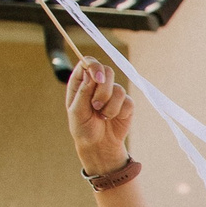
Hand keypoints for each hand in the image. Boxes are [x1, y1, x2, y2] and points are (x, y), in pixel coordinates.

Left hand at [64, 60, 134, 177]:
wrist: (99, 145)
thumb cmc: (83, 128)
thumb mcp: (77, 112)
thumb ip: (83, 92)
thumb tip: (92, 75)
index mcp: (81, 82)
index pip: (88, 62)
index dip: (94, 67)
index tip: (98, 80)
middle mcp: (98, 84)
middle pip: (107, 72)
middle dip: (103, 90)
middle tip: (96, 105)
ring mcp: (113, 93)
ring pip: (118, 89)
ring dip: (110, 106)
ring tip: (102, 116)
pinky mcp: (126, 104)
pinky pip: (128, 102)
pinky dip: (119, 112)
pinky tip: (112, 118)